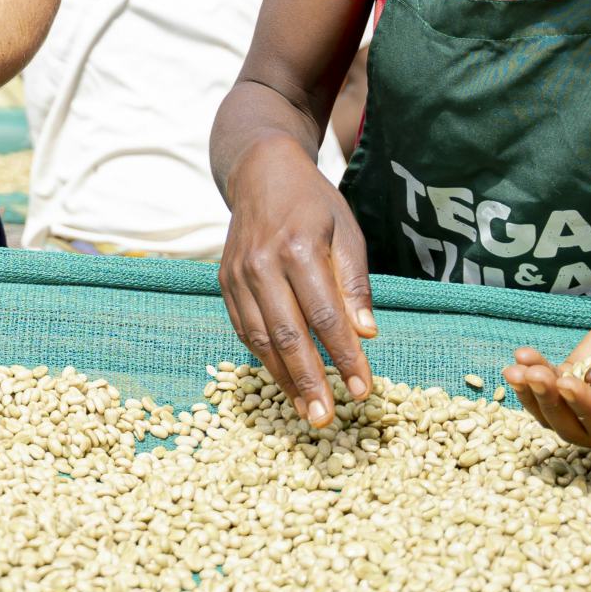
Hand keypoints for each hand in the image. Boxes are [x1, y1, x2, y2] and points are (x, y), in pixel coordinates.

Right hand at [216, 134, 376, 426]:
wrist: (259, 172)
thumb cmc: (312, 203)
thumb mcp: (346, 231)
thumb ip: (354, 282)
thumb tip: (366, 333)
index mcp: (298, 247)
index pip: (325, 314)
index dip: (345, 356)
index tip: (363, 389)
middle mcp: (262, 263)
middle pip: (288, 334)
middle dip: (310, 380)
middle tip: (327, 419)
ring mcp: (237, 275)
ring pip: (260, 338)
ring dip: (283, 379)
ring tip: (306, 411)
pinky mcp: (224, 282)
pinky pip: (244, 329)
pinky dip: (264, 359)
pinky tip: (283, 380)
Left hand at [503, 306, 590, 452]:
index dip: (587, 409)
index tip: (568, 383)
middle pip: (574, 428)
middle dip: (551, 403)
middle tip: (533, 376)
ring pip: (554, 413)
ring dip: (532, 394)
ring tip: (516, 369)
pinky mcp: (575, 385)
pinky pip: (549, 388)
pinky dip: (531, 374)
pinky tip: (521, 357)